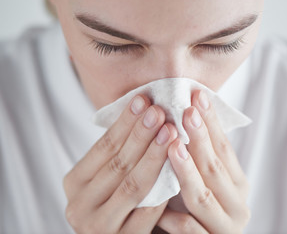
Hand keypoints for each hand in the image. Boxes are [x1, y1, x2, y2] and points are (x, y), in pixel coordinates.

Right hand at [63, 95, 177, 233]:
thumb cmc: (116, 199)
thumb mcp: (107, 176)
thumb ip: (119, 151)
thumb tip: (145, 108)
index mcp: (74, 183)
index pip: (103, 147)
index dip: (124, 123)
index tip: (143, 100)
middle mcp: (80, 205)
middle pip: (118, 163)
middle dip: (141, 135)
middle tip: (160, 111)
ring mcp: (99, 226)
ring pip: (133, 185)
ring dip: (154, 156)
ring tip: (171, 131)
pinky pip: (148, 212)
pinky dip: (164, 189)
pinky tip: (178, 168)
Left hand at [157, 90, 249, 233]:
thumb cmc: (198, 207)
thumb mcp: (202, 179)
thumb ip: (199, 155)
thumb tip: (183, 111)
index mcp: (237, 183)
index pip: (225, 147)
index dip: (211, 122)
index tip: (197, 96)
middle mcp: (237, 203)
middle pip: (216, 167)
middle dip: (201, 138)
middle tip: (187, 111)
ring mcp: (225, 226)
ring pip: (203, 196)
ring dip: (187, 170)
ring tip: (174, 145)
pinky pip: (188, 229)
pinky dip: (173, 216)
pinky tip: (159, 202)